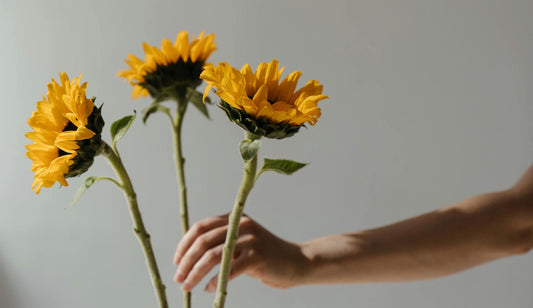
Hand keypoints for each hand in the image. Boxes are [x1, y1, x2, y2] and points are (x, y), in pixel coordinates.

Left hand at [173, 213, 307, 291]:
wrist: (296, 262)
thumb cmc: (265, 257)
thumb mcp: (242, 243)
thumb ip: (222, 242)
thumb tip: (190, 256)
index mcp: (234, 218)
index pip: (201, 227)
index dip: (185, 243)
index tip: (176, 260)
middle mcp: (241, 225)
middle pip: (204, 241)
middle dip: (186, 261)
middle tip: (178, 277)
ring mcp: (250, 240)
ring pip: (212, 256)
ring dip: (195, 273)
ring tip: (187, 286)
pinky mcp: (257, 256)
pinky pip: (228, 270)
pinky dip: (214, 281)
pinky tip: (208, 289)